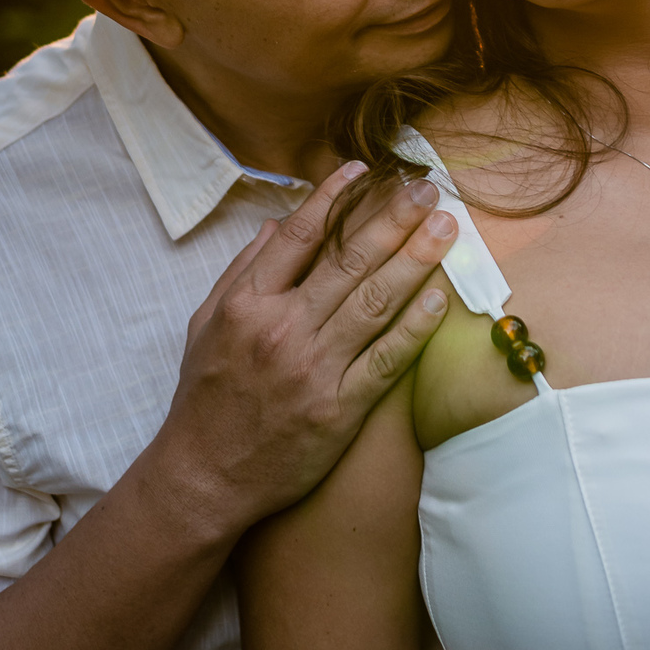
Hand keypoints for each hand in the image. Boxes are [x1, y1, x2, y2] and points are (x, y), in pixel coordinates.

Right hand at [149, 164, 455, 537]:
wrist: (204, 479)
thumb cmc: (205, 397)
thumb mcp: (205, 323)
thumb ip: (241, 270)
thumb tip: (274, 223)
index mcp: (248, 304)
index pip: (299, 235)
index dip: (334, 198)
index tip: (365, 170)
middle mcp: (283, 330)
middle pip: (349, 261)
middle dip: (393, 219)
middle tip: (427, 189)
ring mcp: (314, 371)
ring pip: (375, 302)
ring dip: (415, 259)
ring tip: (445, 227)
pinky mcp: (339, 410)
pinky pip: (386, 360)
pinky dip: (414, 326)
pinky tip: (438, 296)